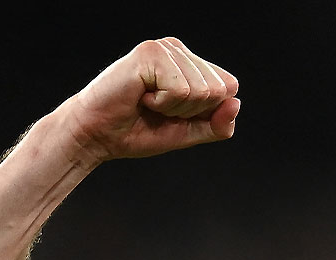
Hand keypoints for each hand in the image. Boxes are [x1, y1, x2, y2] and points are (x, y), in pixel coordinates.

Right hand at [57, 38, 240, 164]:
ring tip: (148, 102)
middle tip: (158, 108)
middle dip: (191, 111)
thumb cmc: (138, 130)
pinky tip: (141, 96)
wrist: (99, 135)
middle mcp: (179, 50)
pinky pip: (181, 90)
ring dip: (174, 108)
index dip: (206, 112)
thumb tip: (236, 103)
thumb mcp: (189, 132)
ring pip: (202, 91)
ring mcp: (165, 48)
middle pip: (219, 90)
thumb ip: (218, 124)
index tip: (174, 113)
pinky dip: (162, 103)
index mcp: (191, 64)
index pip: (229, 88)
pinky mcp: (150, 53)